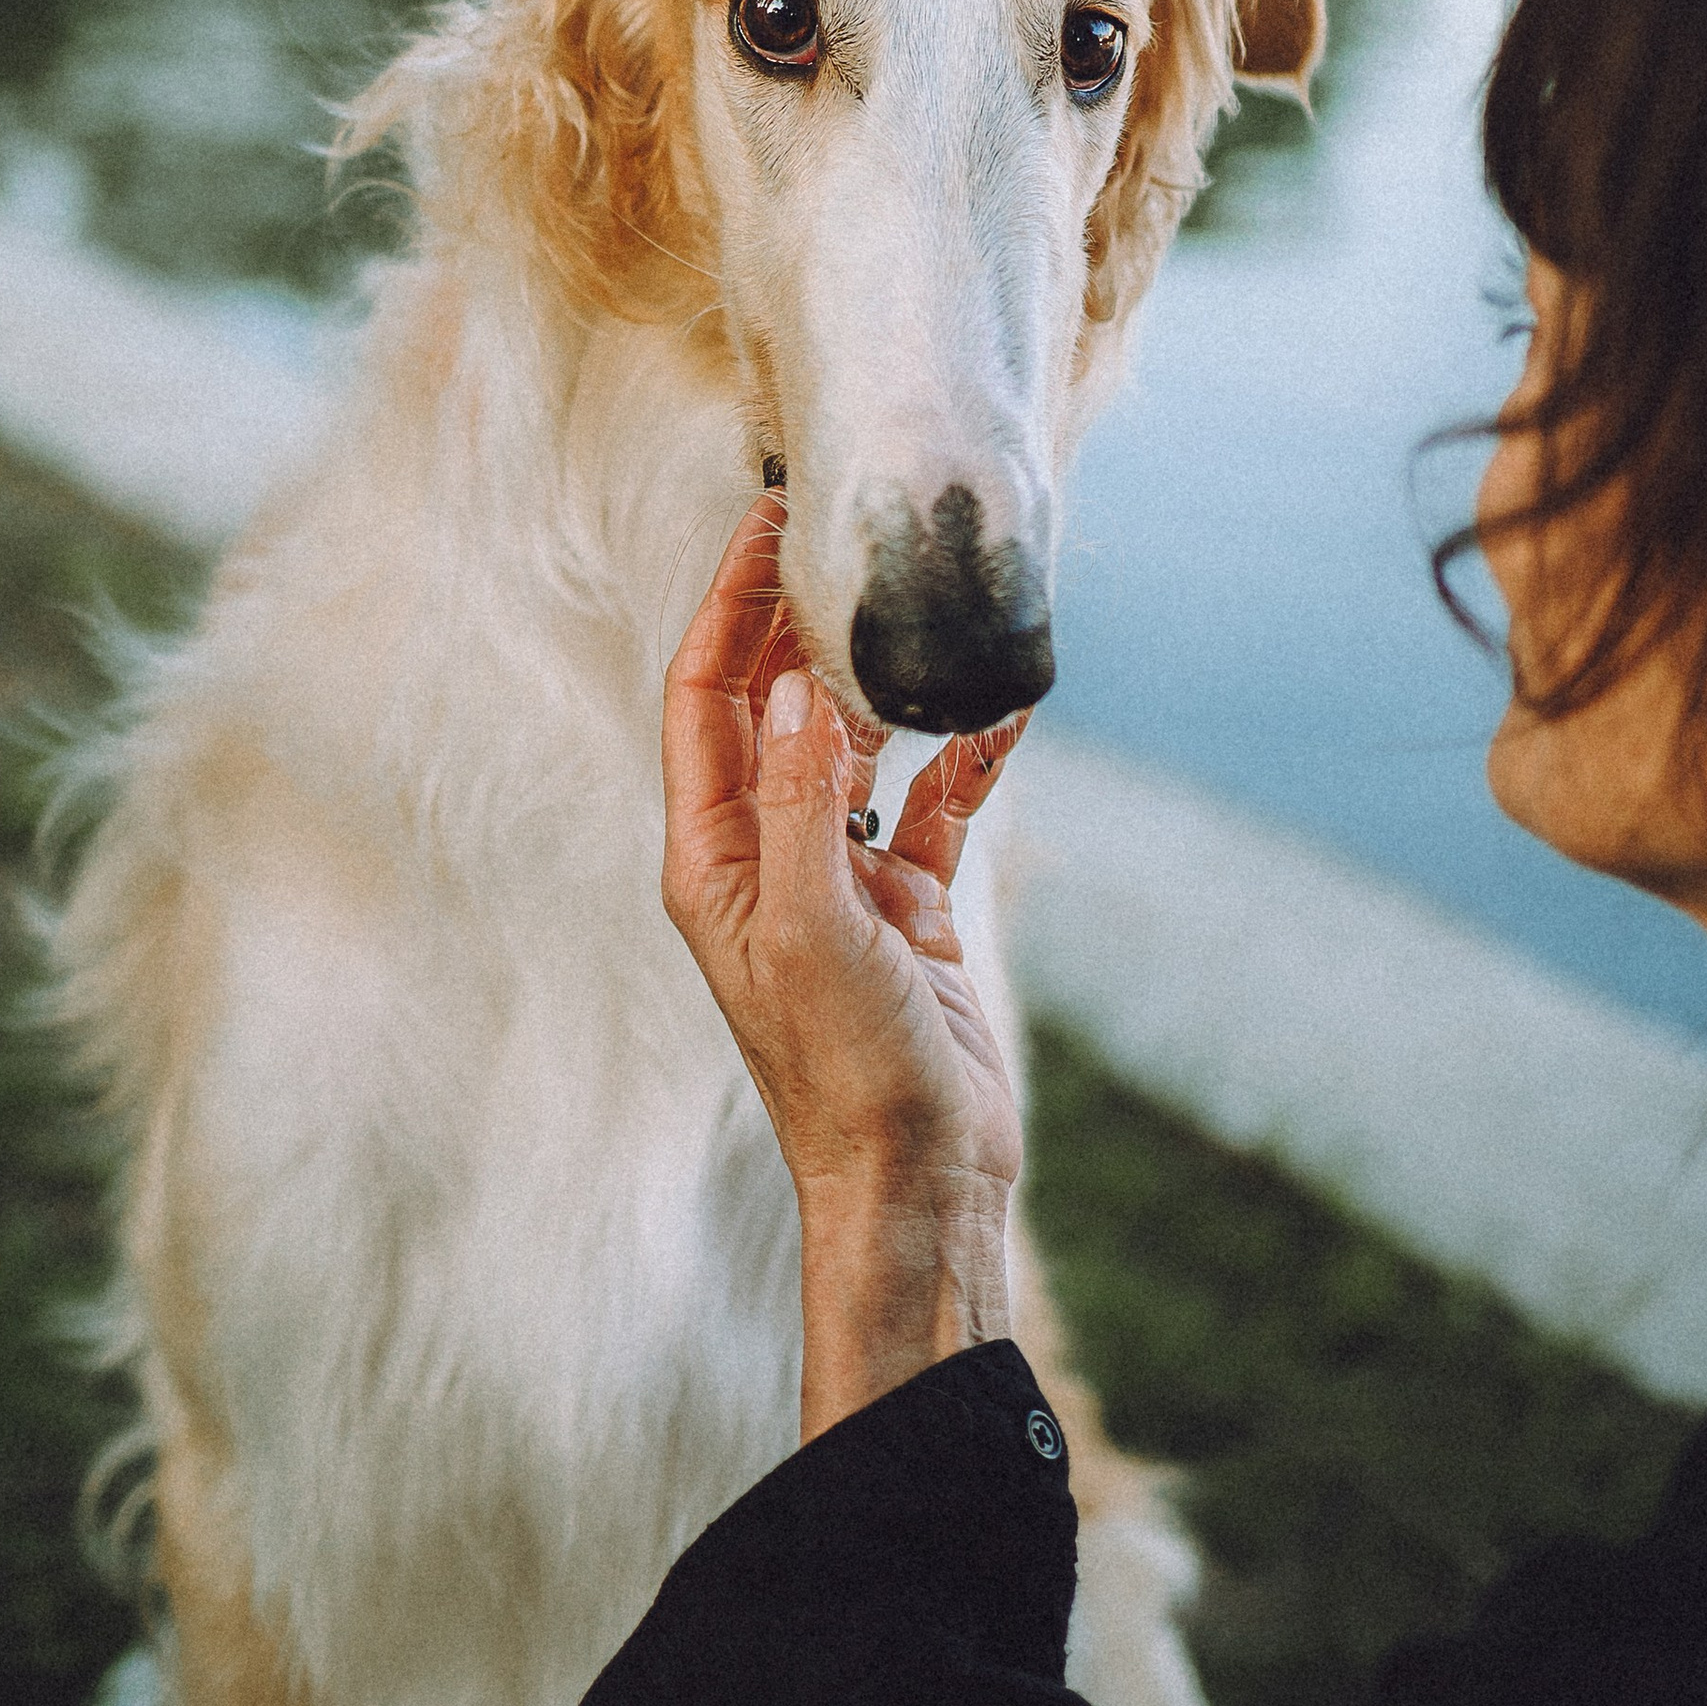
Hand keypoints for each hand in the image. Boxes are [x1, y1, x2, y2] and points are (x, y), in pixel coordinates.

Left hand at [661, 496, 1029, 1430]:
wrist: (917, 1181)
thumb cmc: (846, 1073)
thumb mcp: (816, 924)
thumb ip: (806, 796)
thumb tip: (795, 681)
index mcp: (716, 857)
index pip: (703, 698)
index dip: (726, 606)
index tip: (768, 524)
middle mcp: (768, 855)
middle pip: (770, 704)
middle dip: (799, 618)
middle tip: (842, 532)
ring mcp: (841, 877)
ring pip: (859, 744)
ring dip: (890, 681)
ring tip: (922, 608)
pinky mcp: (909, 907)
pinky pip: (935, 805)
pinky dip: (966, 759)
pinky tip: (1003, 720)